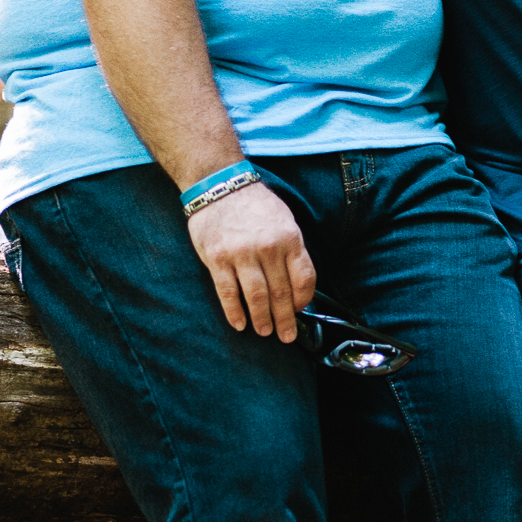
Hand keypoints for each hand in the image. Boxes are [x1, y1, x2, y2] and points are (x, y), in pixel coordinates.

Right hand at [186, 182, 316, 342]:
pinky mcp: (217, 258)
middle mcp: (268, 248)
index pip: (304, 278)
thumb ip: (292, 250)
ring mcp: (241, 254)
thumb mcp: (285, 220)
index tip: (301, 311)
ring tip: (265, 332)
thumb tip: (298, 284)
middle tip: (286, 336)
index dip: (304, 300)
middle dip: (285, 319)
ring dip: (262, 319)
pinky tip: (240, 324)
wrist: (220, 185)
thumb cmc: (256, 205)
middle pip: (281, 292)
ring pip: (256, 297)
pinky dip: (235, 312)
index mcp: (289, 238)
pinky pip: (228, 292)